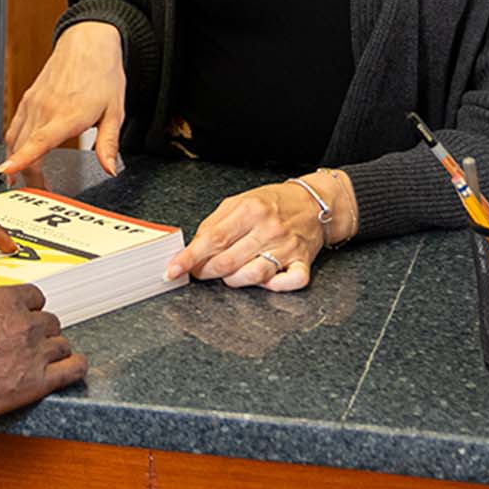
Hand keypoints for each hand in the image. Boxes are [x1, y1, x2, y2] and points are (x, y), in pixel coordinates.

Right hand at [0, 21, 126, 176]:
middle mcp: (45, 108)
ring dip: (16, 161)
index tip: (7, 173)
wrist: (88, 42)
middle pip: (24, 148)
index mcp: (67, 114)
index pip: (38, 142)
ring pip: (14, 139)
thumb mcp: (115, 111)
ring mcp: (33, 103)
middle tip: (36, 192)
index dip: (21, 161)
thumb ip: (108, 144)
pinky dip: (13, 144)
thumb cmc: (102, 72)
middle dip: (26, 175)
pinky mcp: (28, 98)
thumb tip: (109, 168)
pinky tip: (18, 154)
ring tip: (22, 179)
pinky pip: (14, 126)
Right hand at [0, 279, 87, 424]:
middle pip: (50, 321)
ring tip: (42, 358)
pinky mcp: (37, 383)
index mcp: (4, 300)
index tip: (21, 316)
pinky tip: (69, 369)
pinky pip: (73, 370)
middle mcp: (24, 323)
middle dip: (39, 330)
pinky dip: (74, 368)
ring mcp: (33, 353)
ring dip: (53, 350)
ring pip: (62, 345)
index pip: (35, 296)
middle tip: (25, 342)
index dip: (28, 307)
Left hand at [162, 172, 355, 291]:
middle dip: (206, 271)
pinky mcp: (303, 262)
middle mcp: (269, 229)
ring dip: (233, 280)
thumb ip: (215, 223)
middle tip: (199, 271)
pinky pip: (290, 282)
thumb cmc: (274, 202)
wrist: (315, 202)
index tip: (173, 270)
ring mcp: (287, 247)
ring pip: (253, 276)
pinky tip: (265, 281)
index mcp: (250, 210)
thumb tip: (193, 248)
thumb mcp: (239, 201)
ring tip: (228, 273)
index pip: (212, 239)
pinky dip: (276, 286)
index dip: (189, 258)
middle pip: (228, 261)